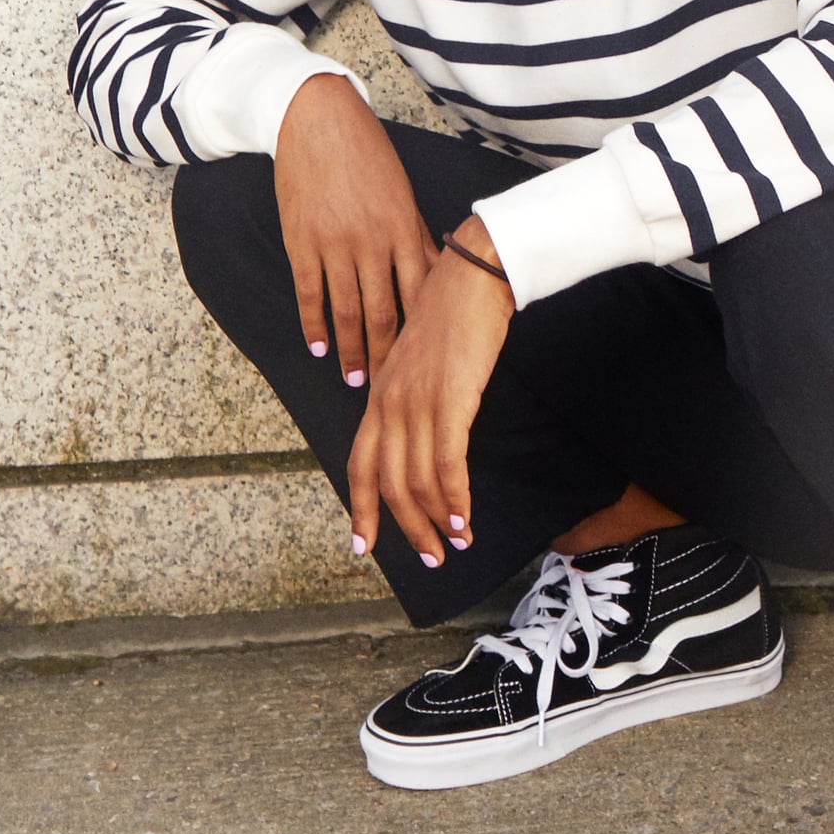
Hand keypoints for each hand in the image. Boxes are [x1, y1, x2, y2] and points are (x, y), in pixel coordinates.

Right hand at [273, 75, 435, 386]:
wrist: (317, 120)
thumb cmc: (366, 153)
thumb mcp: (400, 192)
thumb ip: (413, 235)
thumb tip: (428, 273)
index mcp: (403, 229)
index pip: (419, 295)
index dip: (422, 335)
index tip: (426, 363)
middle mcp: (372, 241)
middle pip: (385, 313)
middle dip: (388, 356)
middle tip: (389, 388)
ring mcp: (335, 244)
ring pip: (348, 310)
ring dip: (353, 350)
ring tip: (355, 379)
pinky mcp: (302, 242)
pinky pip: (311, 293)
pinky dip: (315, 325)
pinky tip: (320, 348)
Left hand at [347, 220, 514, 567]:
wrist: (473, 275)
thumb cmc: (454, 313)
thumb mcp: (423, 361)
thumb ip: (416, 398)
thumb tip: (428, 435)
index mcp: (380, 393)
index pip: (359, 462)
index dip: (361, 508)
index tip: (363, 545)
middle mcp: (389, 402)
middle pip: (386, 482)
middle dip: (406, 528)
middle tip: (429, 558)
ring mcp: (416, 401)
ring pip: (416, 480)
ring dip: (436, 520)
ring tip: (454, 544)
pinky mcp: (450, 400)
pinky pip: (446, 463)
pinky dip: (454, 497)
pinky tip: (465, 519)